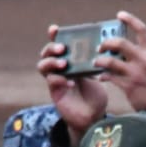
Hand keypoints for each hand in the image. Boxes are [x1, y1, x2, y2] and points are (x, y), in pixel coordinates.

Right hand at [38, 25, 109, 141]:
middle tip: (63, 48)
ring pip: (43, 66)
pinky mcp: (55, 92)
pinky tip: (70, 82)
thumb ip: (97, 64)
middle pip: (46, 52)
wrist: (93, 117)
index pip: (58, 44)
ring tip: (64, 63)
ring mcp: (55, 80)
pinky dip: (59, 79)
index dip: (54, 35)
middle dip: (52, 47)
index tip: (55, 29)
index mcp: (69, 61)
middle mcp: (59, 69)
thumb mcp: (98, 76)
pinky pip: (51, 82)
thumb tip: (102, 49)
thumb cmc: (95, 95)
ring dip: (51, 61)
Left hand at [94, 10, 145, 111]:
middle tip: (100, 46)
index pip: (142, 30)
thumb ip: (139, 55)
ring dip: (100, 61)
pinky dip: (103, 76)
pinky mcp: (128, 86)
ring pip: (110, 61)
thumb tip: (118, 50)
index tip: (120, 14)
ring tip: (96, 62)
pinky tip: (101, 77)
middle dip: (106, 42)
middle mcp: (143, 60)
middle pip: (120, 43)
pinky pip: (110, 77)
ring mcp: (135, 73)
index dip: (130, 19)